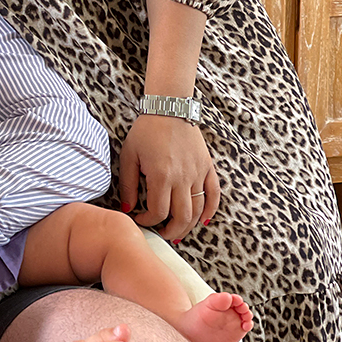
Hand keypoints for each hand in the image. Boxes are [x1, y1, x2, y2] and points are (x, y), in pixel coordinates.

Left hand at [118, 115, 219, 240]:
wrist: (169, 108)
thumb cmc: (145, 131)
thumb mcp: (129, 156)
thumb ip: (127, 184)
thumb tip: (127, 208)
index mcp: (161, 176)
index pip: (158, 212)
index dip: (148, 222)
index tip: (141, 220)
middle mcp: (182, 178)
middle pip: (182, 218)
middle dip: (170, 231)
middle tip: (161, 233)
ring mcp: (198, 173)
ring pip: (198, 210)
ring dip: (188, 226)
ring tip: (177, 231)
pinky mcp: (208, 167)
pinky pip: (214, 194)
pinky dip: (210, 210)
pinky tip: (203, 220)